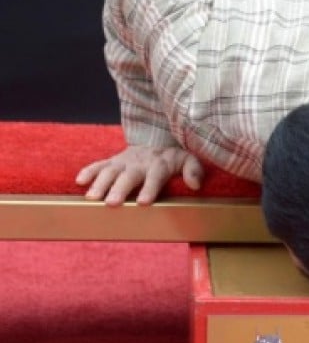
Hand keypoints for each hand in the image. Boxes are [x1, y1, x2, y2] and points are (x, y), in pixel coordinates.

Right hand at [75, 145, 203, 205]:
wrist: (157, 139)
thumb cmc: (173, 157)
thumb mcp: (189, 159)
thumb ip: (194, 170)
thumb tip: (196, 184)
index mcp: (159, 164)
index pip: (155, 177)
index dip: (150, 189)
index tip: (144, 202)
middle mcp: (139, 162)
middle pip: (128, 176)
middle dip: (119, 189)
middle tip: (111, 204)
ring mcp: (124, 161)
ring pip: (110, 171)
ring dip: (100, 183)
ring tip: (92, 198)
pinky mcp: (112, 161)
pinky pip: (98, 164)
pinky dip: (88, 171)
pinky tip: (79, 181)